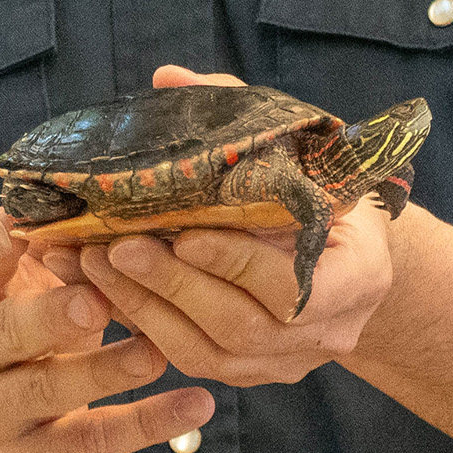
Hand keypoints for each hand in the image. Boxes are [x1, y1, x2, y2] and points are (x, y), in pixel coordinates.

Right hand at [0, 208, 214, 452]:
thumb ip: (51, 257)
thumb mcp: (20, 300)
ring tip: (157, 351)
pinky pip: (95, 441)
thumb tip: (119, 198)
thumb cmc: (22, 351)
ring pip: (51, 388)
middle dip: (51, 315)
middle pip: (7, 333)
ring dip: (107, 369)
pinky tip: (197, 403)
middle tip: (95, 299)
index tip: (22, 223)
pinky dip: (150, 423)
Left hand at [42, 66, 398, 387]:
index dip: (237, 263)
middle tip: (117, 246)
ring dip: (146, 309)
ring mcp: (289, 362)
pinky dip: (145, 326)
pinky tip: (106, 291)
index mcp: (358, 276)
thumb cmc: (327, 189)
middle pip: (242, 325)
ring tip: (94, 267)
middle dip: (173, 285)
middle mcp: (328, 333)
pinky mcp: (252, 373)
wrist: (356, 255)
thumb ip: (243, 112)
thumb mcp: (305, 148)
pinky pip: (193, 360)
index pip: (294, 286)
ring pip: (210, 354)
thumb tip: (167, 78)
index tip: (185, 234)